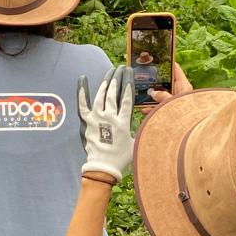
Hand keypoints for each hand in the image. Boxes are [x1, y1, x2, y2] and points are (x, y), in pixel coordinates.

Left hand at [77, 66, 133, 181]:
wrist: (103, 167)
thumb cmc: (121, 157)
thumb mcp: (136, 143)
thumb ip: (142, 130)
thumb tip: (153, 122)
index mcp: (123, 122)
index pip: (126, 98)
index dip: (128, 84)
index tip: (130, 73)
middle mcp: (109, 117)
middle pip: (113, 93)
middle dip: (117, 79)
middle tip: (120, 69)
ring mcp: (96, 118)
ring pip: (101, 96)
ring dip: (105, 83)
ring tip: (109, 73)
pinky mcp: (87, 122)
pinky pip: (83, 104)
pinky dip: (82, 92)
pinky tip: (82, 79)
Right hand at [140, 62, 192, 114]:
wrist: (190, 134)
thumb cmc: (185, 116)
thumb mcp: (172, 102)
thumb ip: (162, 96)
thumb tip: (153, 93)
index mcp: (184, 87)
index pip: (176, 70)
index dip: (167, 63)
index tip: (157, 57)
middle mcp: (180, 94)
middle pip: (166, 83)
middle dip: (155, 81)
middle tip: (143, 75)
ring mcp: (175, 104)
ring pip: (161, 97)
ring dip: (151, 97)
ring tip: (140, 93)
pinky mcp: (171, 113)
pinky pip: (160, 109)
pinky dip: (151, 109)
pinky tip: (143, 109)